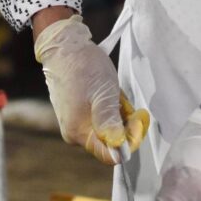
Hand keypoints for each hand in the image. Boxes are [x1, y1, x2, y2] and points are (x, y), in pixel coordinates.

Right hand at [33, 14, 148, 163]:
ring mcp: (73, 122)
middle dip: (124, 123)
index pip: (109, 154)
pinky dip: (108, 107)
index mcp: (78, 132)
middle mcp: (73, 132)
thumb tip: (119, 152)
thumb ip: (111, 123)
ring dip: (117, 113)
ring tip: (113, 93)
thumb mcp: (104, 94)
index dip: (128, 142)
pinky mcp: (75, 111)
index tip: (137, 120)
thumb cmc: (84, 67)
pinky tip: (106, 92)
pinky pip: (99, 118)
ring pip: (107, 128)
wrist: (64, 45)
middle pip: (109, 141)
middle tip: (125, 101)